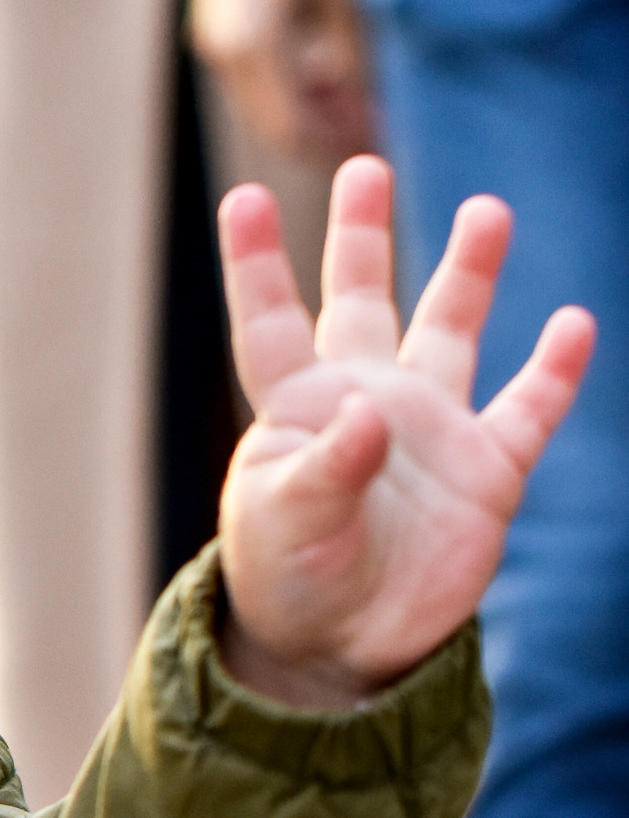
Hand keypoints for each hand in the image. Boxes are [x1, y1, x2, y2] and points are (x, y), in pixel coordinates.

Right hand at [189, 0, 375, 164]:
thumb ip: (353, 60)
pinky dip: (289, 86)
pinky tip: (324, 72)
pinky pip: (254, 80)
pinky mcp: (216, 30)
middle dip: (322, 133)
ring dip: (307, 110)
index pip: (293, 126)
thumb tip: (372, 116)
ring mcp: (215, 42)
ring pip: (263, 105)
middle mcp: (226, 51)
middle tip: (371, 130)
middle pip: (274, 124)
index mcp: (257, 44)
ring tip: (354, 99)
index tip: (376, 145)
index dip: (335, 144)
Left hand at [215, 156, 594, 703]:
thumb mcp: (288, 527)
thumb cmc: (292, 582)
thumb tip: (371, 410)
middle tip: (365, 168)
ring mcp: (430, 430)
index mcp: (298, 408)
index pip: (271, 322)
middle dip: (363, 235)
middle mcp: (364, 401)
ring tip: (487, 210)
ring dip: (468, 273)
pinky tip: (575, 324)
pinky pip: (528, 409)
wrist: (346, 649)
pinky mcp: (486, 471)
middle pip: (361, 300)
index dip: (256, 264)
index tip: (243, 198)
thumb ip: (324, 469)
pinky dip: (555, 370)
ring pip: (452, 331)